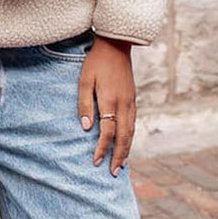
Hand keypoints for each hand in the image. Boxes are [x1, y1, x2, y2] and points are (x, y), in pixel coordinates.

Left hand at [78, 35, 134, 176]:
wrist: (116, 45)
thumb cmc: (95, 62)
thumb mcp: (84, 80)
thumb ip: (84, 103)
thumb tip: (86, 127)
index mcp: (110, 100)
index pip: (107, 131)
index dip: (102, 148)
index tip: (96, 161)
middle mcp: (124, 104)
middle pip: (123, 136)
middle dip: (118, 156)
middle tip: (113, 173)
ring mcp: (131, 102)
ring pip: (131, 131)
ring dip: (127, 149)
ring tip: (122, 165)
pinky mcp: (133, 99)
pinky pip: (133, 123)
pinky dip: (131, 137)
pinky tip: (127, 144)